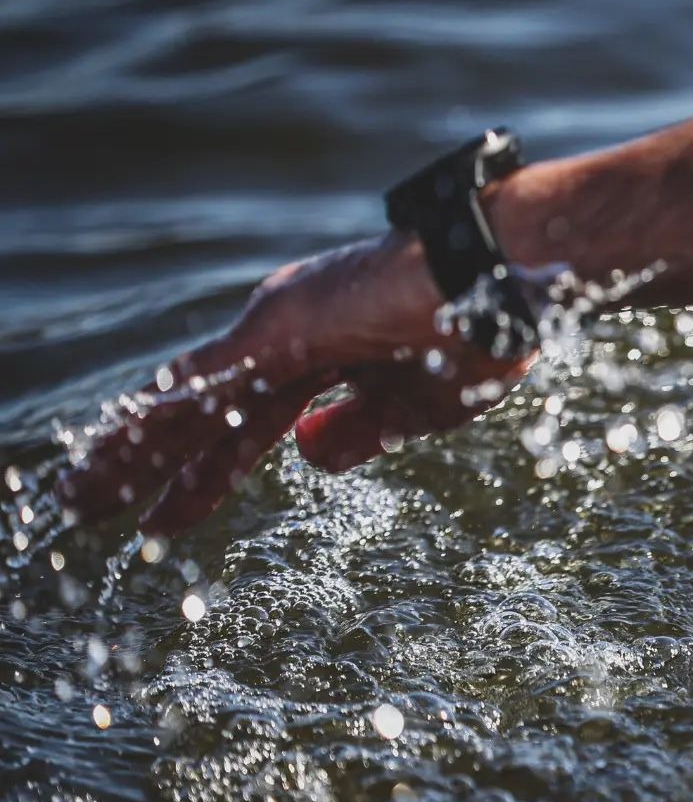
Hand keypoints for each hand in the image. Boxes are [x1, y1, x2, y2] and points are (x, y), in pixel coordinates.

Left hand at [58, 231, 540, 533]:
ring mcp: (274, 330)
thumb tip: (307, 458)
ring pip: (186, 406)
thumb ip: (356, 433)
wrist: (504, 284)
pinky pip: (200, 389)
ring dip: (130, 455)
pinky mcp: (275, 331)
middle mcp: (284, 340)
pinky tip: (114, 458)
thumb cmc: (476, 338)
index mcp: (322, 358)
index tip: (165, 518)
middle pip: (200, 419)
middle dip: (146, 467)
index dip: (204, 476)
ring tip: (80, 499)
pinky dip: (153, 426)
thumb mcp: (413, 410)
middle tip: (89, 508)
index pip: (244, 429)